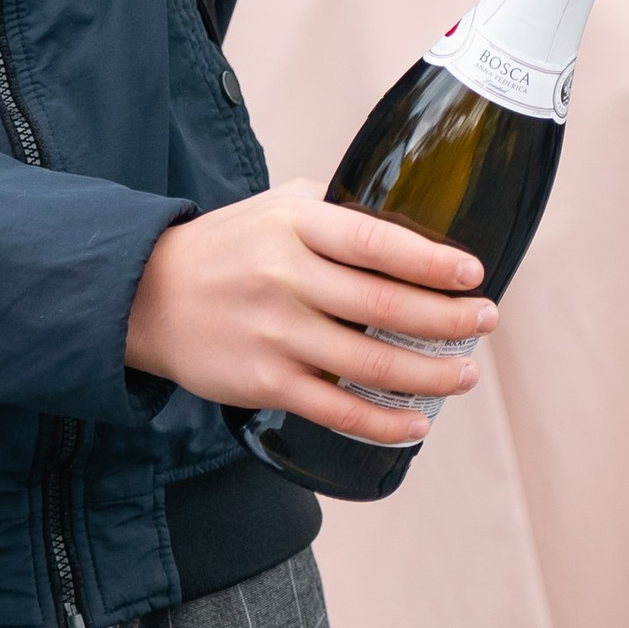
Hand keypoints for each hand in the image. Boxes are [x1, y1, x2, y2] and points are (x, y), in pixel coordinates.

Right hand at [126, 181, 495, 445]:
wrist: (144, 296)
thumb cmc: (228, 247)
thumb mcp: (276, 205)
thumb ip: (337, 208)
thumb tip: (410, 221)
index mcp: (294, 224)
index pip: (376, 242)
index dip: (432, 262)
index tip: (474, 275)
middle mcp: (284, 277)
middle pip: (384, 306)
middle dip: (448, 321)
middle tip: (484, 323)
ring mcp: (273, 333)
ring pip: (369, 363)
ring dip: (430, 375)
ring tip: (465, 374)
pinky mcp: (262, 382)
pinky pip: (336, 410)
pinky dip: (383, 422)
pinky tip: (417, 423)